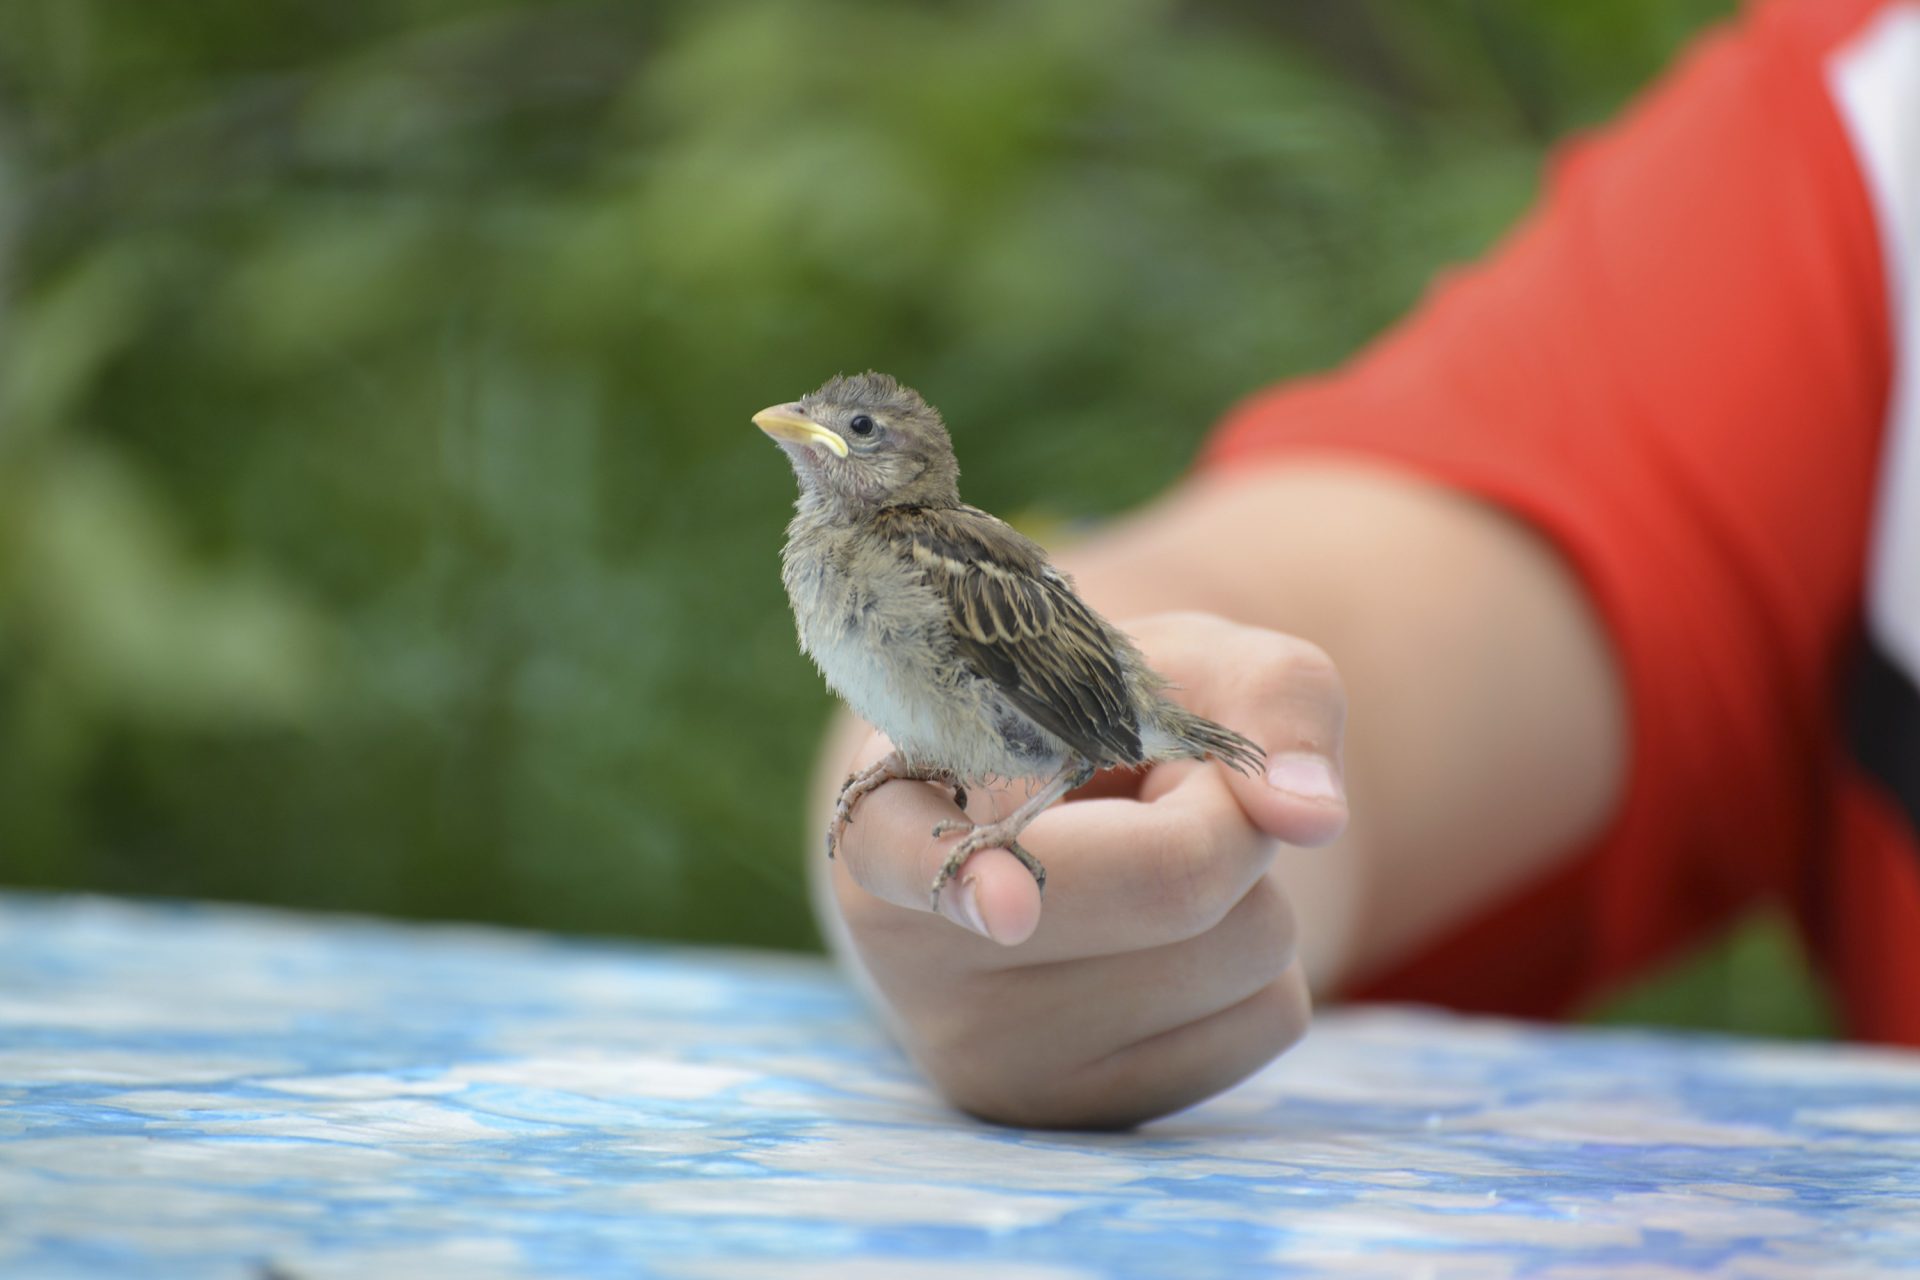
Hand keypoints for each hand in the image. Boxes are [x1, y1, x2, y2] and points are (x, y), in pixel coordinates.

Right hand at [820, 612, 1347, 1128]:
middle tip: (1167, 783)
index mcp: (890, 800)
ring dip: (1246, 887)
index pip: (913, 851)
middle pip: (1165, 892)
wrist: (1068, 824)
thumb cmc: (1102, 723)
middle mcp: (912, 942)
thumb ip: (1264, 696)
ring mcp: (987, 1050)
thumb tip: (1312, 818)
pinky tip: (1169, 940)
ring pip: (1242, 953)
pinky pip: (1268, 1019)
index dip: (968, 877)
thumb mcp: (1179, 661)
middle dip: (1223, 815)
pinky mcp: (1072, 1113)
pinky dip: (1260, 960)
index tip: (1007, 907)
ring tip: (1149, 858)